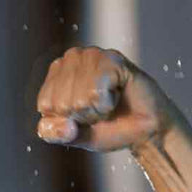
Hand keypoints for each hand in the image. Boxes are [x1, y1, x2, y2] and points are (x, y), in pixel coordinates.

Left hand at [35, 47, 175, 151]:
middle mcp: (71, 58)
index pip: (46, 105)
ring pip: (79, 99)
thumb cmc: (108, 128)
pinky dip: (108, 103)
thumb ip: (54, 133)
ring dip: (97, 110)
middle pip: (62, 103)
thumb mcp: (73, 136)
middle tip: (100, 109)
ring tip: (110, 102)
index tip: (84, 114)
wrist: (145, 130)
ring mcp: (92, 55)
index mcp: (55, 74)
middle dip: (83, 115)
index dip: (67, 120)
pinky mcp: (112, 59)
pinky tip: (118, 95)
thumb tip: (63, 125)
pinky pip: (97, 92)